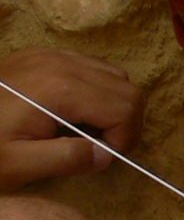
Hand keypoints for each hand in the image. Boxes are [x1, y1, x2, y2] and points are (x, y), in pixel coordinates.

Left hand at [0, 49, 140, 189]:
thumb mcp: (19, 164)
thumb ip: (66, 160)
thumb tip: (104, 155)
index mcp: (58, 89)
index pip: (125, 107)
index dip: (124, 138)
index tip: (102, 156)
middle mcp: (60, 64)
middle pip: (127, 89)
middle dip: (125, 123)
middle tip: (100, 146)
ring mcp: (52, 55)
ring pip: (116, 76)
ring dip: (113, 106)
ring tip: (88, 129)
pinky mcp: (45, 54)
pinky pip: (93, 67)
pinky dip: (98, 90)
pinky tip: (75, 110)